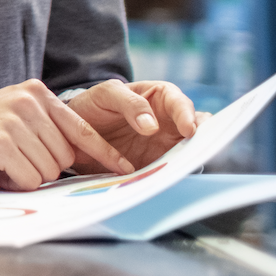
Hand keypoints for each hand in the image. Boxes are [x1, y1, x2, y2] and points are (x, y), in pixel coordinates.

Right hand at [0, 78, 134, 191]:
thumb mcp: (15, 117)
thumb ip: (45, 128)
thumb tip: (80, 157)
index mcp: (37, 93)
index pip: (82, 128)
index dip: (105, 153)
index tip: (125, 169)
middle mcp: (30, 102)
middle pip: (65, 156)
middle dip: (44, 168)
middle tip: (15, 161)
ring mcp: (16, 120)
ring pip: (49, 170)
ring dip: (27, 176)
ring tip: (2, 163)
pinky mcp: (2, 142)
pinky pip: (28, 178)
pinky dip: (13, 182)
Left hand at [65, 79, 201, 170]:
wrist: (73, 132)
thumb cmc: (94, 105)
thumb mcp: (106, 94)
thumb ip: (130, 104)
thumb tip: (153, 126)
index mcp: (160, 98)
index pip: (180, 103)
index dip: (186, 114)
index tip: (188, 129)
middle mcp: (168, 122)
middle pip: (194, 130)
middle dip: (201, 139)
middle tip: (200, 150)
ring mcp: (164, 146)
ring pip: (186, 153)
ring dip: (189, 160)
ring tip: (187, 168)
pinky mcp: (155, 166)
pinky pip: (168, 172)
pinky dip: (170, 176)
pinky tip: (167, 180)